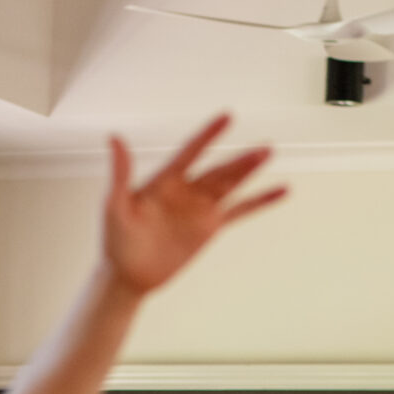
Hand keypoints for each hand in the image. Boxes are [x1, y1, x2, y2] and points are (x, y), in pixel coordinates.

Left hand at [101, 115, 285, 295]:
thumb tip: (114, 137)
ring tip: (268, 154)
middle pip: (218, 171)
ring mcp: (200, 208)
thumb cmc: (116, 240)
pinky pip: (240, 211)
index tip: (227, 117)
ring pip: (230, 185)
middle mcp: (186, 190)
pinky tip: (280, 190)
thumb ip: (120, 172)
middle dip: (240, 161)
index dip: (208, 136)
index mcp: (164, 181)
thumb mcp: (115, 205)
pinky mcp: (210, 227)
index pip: (190, 152)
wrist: (128, 276)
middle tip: (264, 147)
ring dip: (249, 171)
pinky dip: (259, 202)